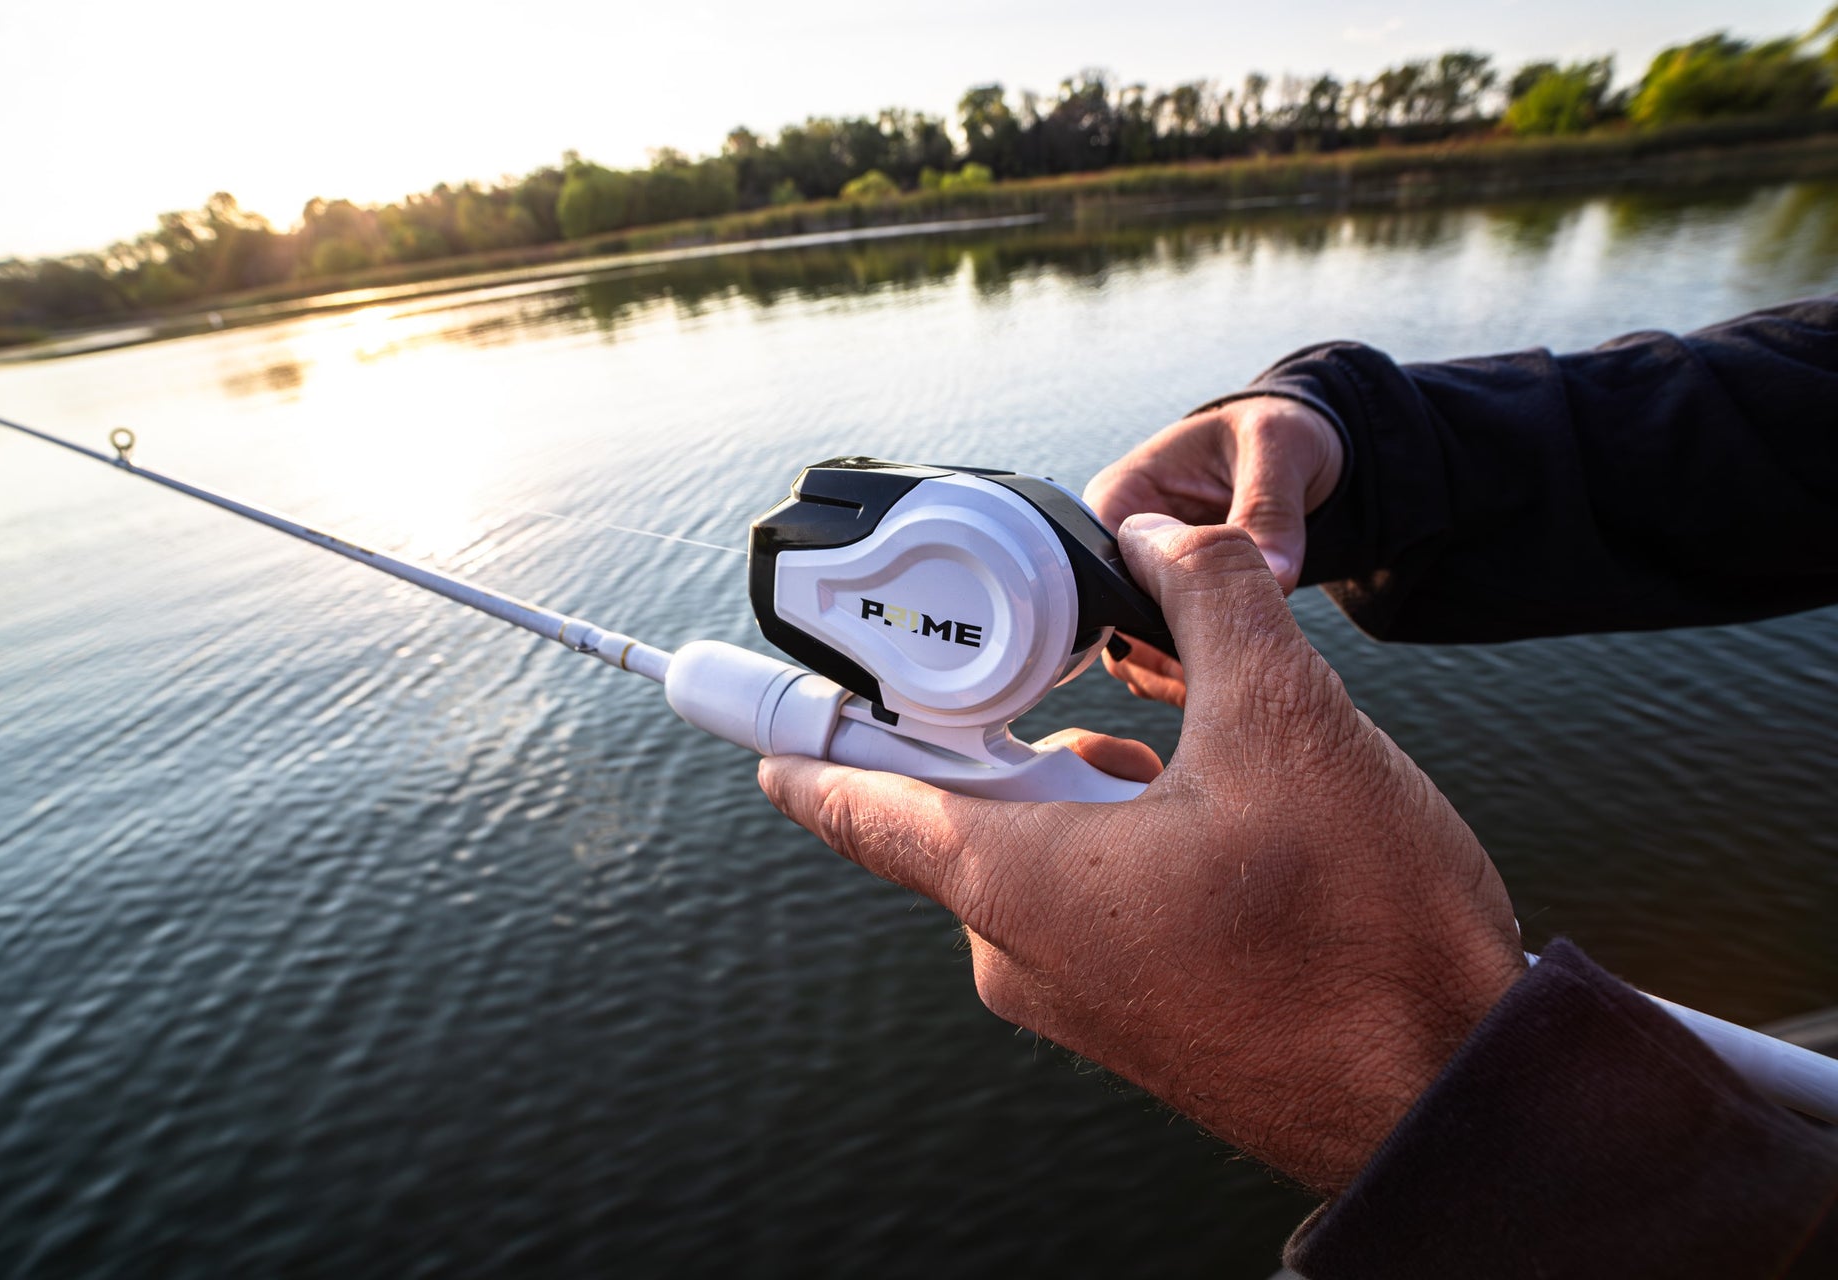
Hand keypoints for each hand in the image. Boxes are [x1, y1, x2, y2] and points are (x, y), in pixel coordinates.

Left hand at [759, 516, 1522, 1194]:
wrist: (1451, 1096)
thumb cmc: (1366, 936)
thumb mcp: (1292, 725)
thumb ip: (1210, 601)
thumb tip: (1166, 540)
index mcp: (1018, 881)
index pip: (852, 799)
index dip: (795, 736)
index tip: (747, 706)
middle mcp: (1019, 950)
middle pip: (958, 801)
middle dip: (1015, 721)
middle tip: (1089, 665)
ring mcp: (1073, 995)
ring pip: (1033, 844)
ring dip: (1089, 780)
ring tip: (1191, 757)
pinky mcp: (1127, 1016)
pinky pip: (1081, 898)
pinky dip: (1120, 837)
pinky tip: (1204, 817)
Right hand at [1085, 395, 1343, 708]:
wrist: (1302, 456)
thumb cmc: (1276, 434)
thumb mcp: (1280, 448)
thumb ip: (1271, 511)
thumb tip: (1277, 578)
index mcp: (1123, 495)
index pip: (1095, 565)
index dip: (1133, 608)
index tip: (1189, 639)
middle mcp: (1121, 547)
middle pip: (1109, 620)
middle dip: (1159, 651)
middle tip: (1218, 673)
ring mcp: (1146, 585)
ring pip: (1135, 650)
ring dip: (1180, 670)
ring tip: (1236, 682)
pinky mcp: (1175, 612)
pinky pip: (1168, 659)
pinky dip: (1198, 677)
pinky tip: (1239, 683)